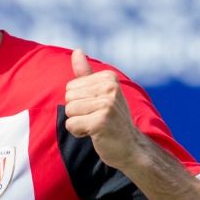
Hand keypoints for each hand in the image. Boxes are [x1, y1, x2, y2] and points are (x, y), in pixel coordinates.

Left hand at [64, 49, 150, 171]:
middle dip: (77, 112)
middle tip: (96, 119)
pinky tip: (94, 134)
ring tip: (95, 126)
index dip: (79, 102)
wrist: (131, 148)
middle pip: (68, 97)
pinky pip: (71, 124)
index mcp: (109, 78)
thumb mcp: (101, 94)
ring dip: (78, 123)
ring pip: (68, 111)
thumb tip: (76, 50)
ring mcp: (107, 104)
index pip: (71, 86)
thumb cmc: (112, 121)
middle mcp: (110, 87)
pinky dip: (78, 132)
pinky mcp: (101, 121)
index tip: (97, 109)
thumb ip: (86, 73)